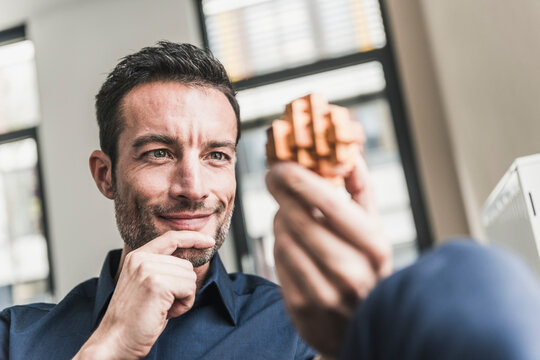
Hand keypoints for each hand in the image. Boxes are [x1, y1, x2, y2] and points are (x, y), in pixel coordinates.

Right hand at [74, 231, 214, 358]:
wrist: (116, 340)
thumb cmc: (134, 318)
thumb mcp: (147, 285)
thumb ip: (163, 270)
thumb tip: (189, 266)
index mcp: (137, 257)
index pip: (171, 238)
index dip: (193, 238)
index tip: (209, 241)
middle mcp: (141, 259)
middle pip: (186, 265)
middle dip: (183, 287)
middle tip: (163, 304)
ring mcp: (148, 269)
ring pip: (190, 277)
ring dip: (184, 297)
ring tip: (163, 308)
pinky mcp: (157, 284)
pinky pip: (189, 288)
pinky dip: (184, 304)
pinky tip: (166, 312)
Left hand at [266, 157, 391, 357]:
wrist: (357, 327)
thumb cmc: (365, 267)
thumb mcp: (374, 230)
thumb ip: (361, 190)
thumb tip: (349, 152)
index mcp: (374, 247)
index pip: (330, 203)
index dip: (300, 179)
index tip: (282, 164)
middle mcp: (352, 273)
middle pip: (300, 220)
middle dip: (282, 193)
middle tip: (274, 177)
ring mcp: (325, 295)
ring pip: (283, 239)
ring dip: (280, 219)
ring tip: (288, 214)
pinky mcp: (301, 309)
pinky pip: (276, 261)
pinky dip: (278, 244)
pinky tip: (289, 241)